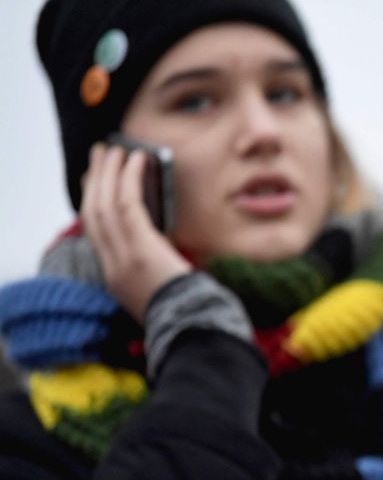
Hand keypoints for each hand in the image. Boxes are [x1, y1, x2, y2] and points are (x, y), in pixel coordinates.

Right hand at [80, 142, 192, 323]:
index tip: (96, 182)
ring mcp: (123, 257)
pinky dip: (130, 179)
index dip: (93, 203)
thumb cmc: (190, 312)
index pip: (95, 234)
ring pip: (104, 205)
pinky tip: (138, 160)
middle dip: (94, 181)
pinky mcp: (140, 249)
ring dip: (109, 173)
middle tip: (101, 155)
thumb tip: (168, 251)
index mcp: (115, 277)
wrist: (193, 329)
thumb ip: (158, 270)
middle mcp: (112, 266)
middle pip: (92, 214)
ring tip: (116, 150)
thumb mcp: (164, 291)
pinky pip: (127, 205)